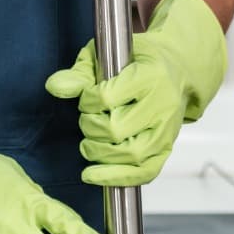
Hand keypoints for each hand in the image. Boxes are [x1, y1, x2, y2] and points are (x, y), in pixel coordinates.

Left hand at [45, 0, 227, 186]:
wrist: (178, 69)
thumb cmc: (139, 61)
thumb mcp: (107, 55)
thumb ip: (80, 73)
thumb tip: (56, 87)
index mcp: (150, 75)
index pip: (108, 98)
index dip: (87, 101)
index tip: (87, 98)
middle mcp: (163, 104)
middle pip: (117, 130)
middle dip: (91, 128)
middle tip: (88, 120)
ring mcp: (168, 130)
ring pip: (131, 154)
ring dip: (100, 154)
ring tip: (90, 144)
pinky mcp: (167, 148)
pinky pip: (145, 172)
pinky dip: (117, 177)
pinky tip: (95, 175)